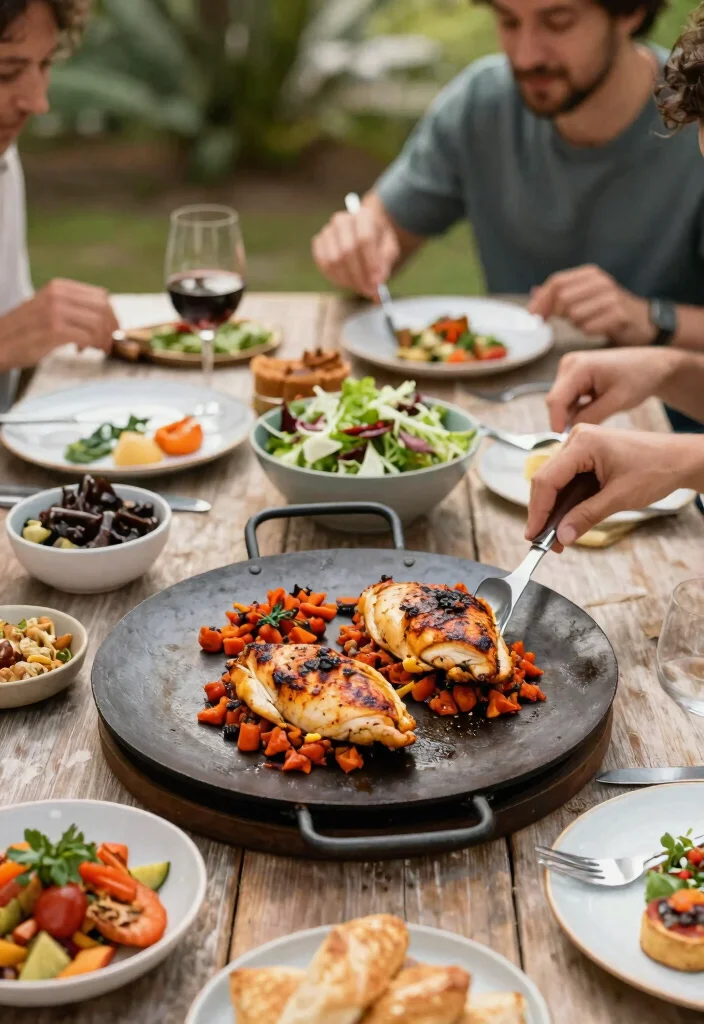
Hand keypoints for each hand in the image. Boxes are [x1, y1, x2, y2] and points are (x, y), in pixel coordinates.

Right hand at [0, 279, 117, 371]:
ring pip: (97, 323)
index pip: (100, 296)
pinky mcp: (55, 329)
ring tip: (96, 347)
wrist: (0, 342)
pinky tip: (81, 349)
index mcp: (59, 287)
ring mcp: (56, 311)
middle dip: (111, 328)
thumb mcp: (49, 308)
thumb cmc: (25, 330)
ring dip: (102, 339)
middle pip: (103, 309)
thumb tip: (104, 316)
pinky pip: (87, 337)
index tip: (113, 329)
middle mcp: (58, 295)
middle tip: (108, 341)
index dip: (112, 315)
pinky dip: (91, 345)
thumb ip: (73, 307)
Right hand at [312, 205, 399, 297]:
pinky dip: (336, 278)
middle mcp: (342, 220)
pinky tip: (348, 282)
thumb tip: (378, 281)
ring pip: (333, 260)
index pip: (364, 239)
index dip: (370, 263)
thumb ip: (385, 264)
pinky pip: (324, 265)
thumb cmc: (379, 244)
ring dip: (348, 280)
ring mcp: (327, 231)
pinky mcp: (318, 243)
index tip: (377, 282)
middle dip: (359, 275)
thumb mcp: (389, 250)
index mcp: (363, 216)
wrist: (364, 237)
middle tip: (369, 291)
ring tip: (361, 287)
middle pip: (347, 251)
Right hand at [525, 423, 703, 549]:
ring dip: (554, 509)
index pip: (547, 480)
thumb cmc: (657, 469)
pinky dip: (566, 501)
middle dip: (543, 512)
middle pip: (546, 480)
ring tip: (556, 536)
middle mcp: (577, 439)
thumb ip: (586, 516)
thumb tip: (562, 536)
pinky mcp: (587, 454)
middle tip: (543, 541)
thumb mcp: (619, 497)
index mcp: (582, 443)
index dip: (537, 510)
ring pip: (555, 481)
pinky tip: (567, 520)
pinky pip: (567, 479)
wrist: (680, 459)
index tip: (533, 535)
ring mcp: (581, 445)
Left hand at [528, 264, 656, 345]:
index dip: (541, 300)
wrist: (645, 322)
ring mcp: (611, 297)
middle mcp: (601, 282)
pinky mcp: (619, 315)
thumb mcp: (586, 297)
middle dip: (559, 314)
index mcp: (590, 274)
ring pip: (574, 315)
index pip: (556, 282)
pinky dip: (588, 331)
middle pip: (562, 298)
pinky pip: (588, 327)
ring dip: (575, 324)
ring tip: (588, 322)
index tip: (533, 316)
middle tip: (567, 320)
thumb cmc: (610, 311)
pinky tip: (598, 328)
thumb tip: (534, 293)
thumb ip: (561, 294)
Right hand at [545, 347, 683, 431]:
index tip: (562, 442)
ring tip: (597, 417)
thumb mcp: (616, 401)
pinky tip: (596, 410)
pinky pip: (567, 399)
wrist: (651, 365)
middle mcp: (569, 364)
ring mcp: (569, 368)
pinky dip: (577, 408)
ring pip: (561, 402)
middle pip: (556, 401)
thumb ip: (590, 417)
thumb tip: (569, 432)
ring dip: (573, 414)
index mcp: (579, 367)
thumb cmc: (638, 379)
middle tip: (586, 433)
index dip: (556, 422)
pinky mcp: (573, 375)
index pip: (556, 400)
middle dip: (566, 419)